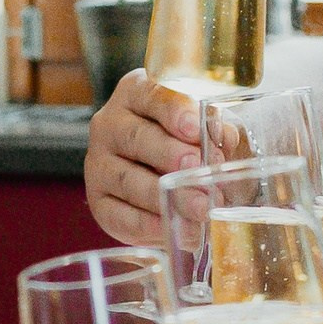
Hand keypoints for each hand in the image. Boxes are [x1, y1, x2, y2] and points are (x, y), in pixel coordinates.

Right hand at [84, 70, 199, 246]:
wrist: (163, 173)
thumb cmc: (187, 141)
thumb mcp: (204, 128)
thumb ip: (215, 129)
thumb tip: (224, 138)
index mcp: (136, 94)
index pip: (151, 95)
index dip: (174, 111)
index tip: (196, 128)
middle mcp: (110, 125)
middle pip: (135, 137)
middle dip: (169, 155)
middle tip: (197, 168)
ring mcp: (99, 164)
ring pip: (126, 179)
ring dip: (162, 196)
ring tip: (198, 208)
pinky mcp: (98, 201)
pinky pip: (119, 215)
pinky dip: (149, 224)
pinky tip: (175, 229)